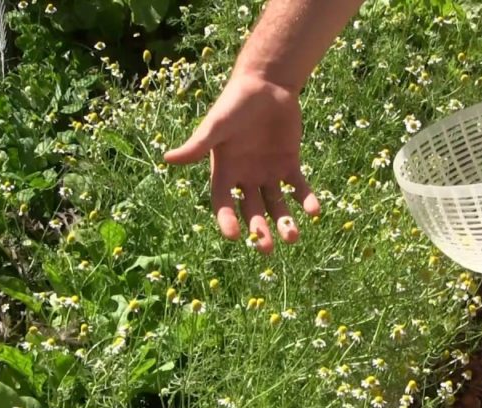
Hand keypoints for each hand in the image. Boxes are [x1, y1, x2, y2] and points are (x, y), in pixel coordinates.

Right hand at [163, 73, 320, 253]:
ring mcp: (268, 172)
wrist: (267, 84)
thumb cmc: (235, 103)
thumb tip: (167, 159)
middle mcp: (246, 177)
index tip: (234, 236)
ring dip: (284, 222)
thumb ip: (198, 145)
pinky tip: (314, 211)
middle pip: (252, 211)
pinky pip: (298, 187)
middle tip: (266, 249)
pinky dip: (306, 199)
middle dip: (258, 230)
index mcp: (225, 171)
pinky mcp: (289, 164)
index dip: (227, 220)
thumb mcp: (217, 125)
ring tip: (293, 236)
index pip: (223, 202)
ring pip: (276, 205)